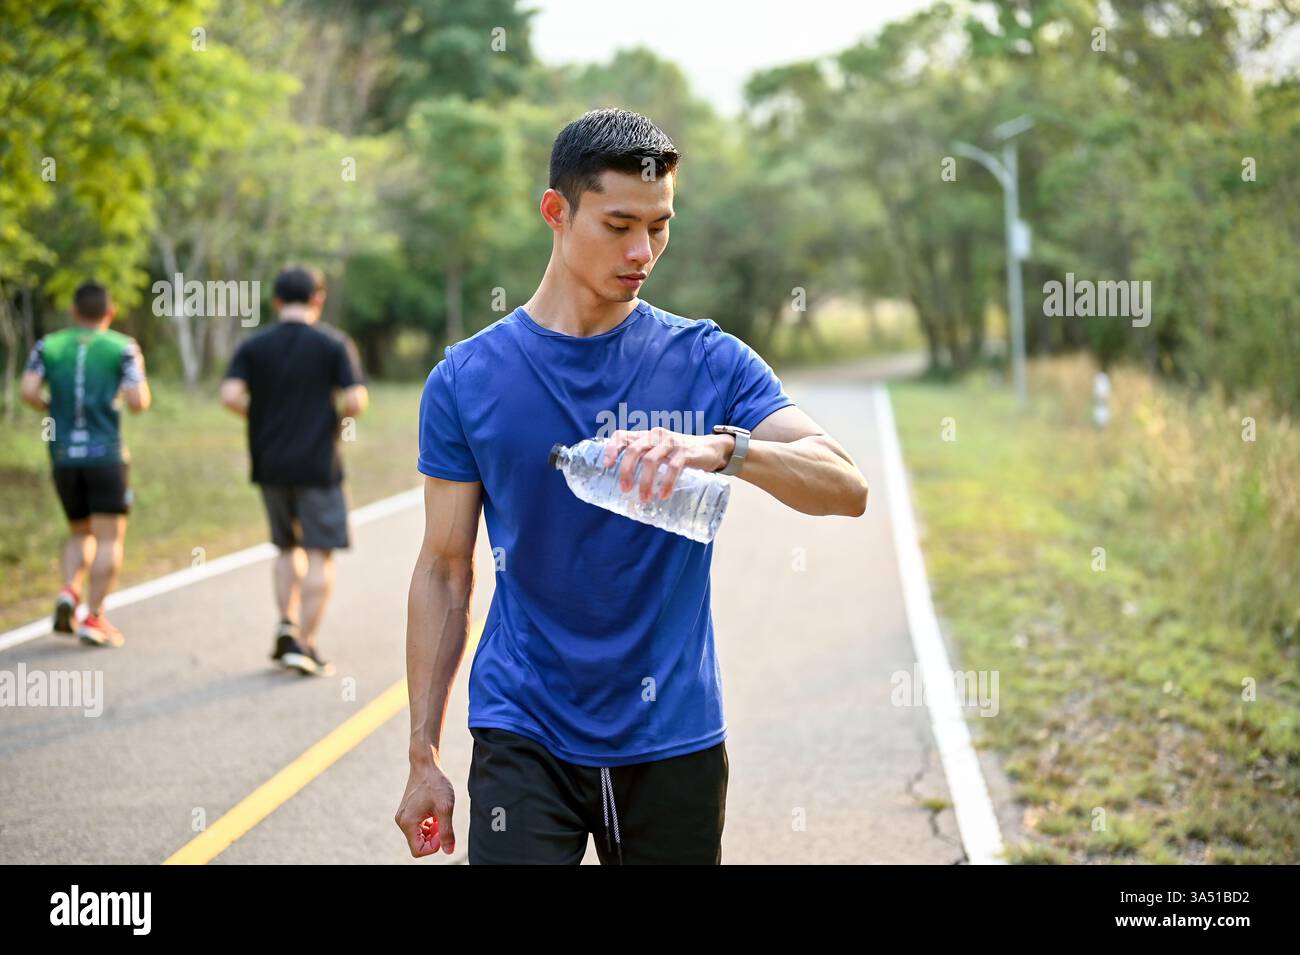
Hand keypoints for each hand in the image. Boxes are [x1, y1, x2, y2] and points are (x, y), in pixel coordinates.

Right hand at [395, 755, 456, 857]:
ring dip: (432, 832)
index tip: (443, 830)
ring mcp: (403, 816)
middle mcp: (402, 821)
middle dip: (434, 838)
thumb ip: (447, 831)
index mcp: (408, 823)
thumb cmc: (435, 784)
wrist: (425, 765)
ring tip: (441, 817)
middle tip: (443, 823)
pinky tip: (436, 814)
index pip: (419, 850)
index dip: (434, 846)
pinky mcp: (407, 811)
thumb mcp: (445, 808)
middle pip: (418, 844)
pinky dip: (428, 825)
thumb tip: (449, 851)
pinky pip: (417, 827)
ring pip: (418, 836)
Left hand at [601, 427, 733, 502]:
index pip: (623, 436)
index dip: (612, 449)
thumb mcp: (661, 453)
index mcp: (647, 436)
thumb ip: (647, 461)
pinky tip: (663, 495)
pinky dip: (666, 482)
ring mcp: (671, 443)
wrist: (712, 448)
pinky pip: (672, 467)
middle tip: (624, 490)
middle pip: (634, 450)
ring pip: (651, 460)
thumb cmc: (681, 454)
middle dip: (626, 471)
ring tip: (644, 499)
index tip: (606, 466)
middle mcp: (656, 436)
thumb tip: (628, 487)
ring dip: (645, 482)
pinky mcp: (685, 452)